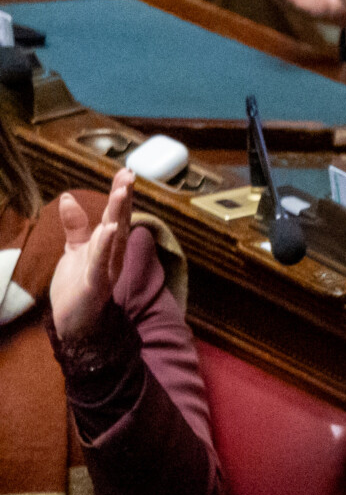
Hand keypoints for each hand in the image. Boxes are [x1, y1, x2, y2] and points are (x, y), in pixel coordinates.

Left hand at [48, 170, 135, 342]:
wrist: (73, 323)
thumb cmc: (77, 286)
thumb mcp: (75, 250)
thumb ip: (75, 225)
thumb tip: (68, 197)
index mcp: (108, 245)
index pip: (115, 215)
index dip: (121, 194)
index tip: (125, 171)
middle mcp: (113, 254)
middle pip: (119, 222)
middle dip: (124, 199)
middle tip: (128, 176)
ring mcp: (107, 269)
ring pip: (115, 239)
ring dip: (118, 216)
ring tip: (120, 194)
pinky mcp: (96, 285)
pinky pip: (101, 263)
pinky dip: (105, 246)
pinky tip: (108, 230)